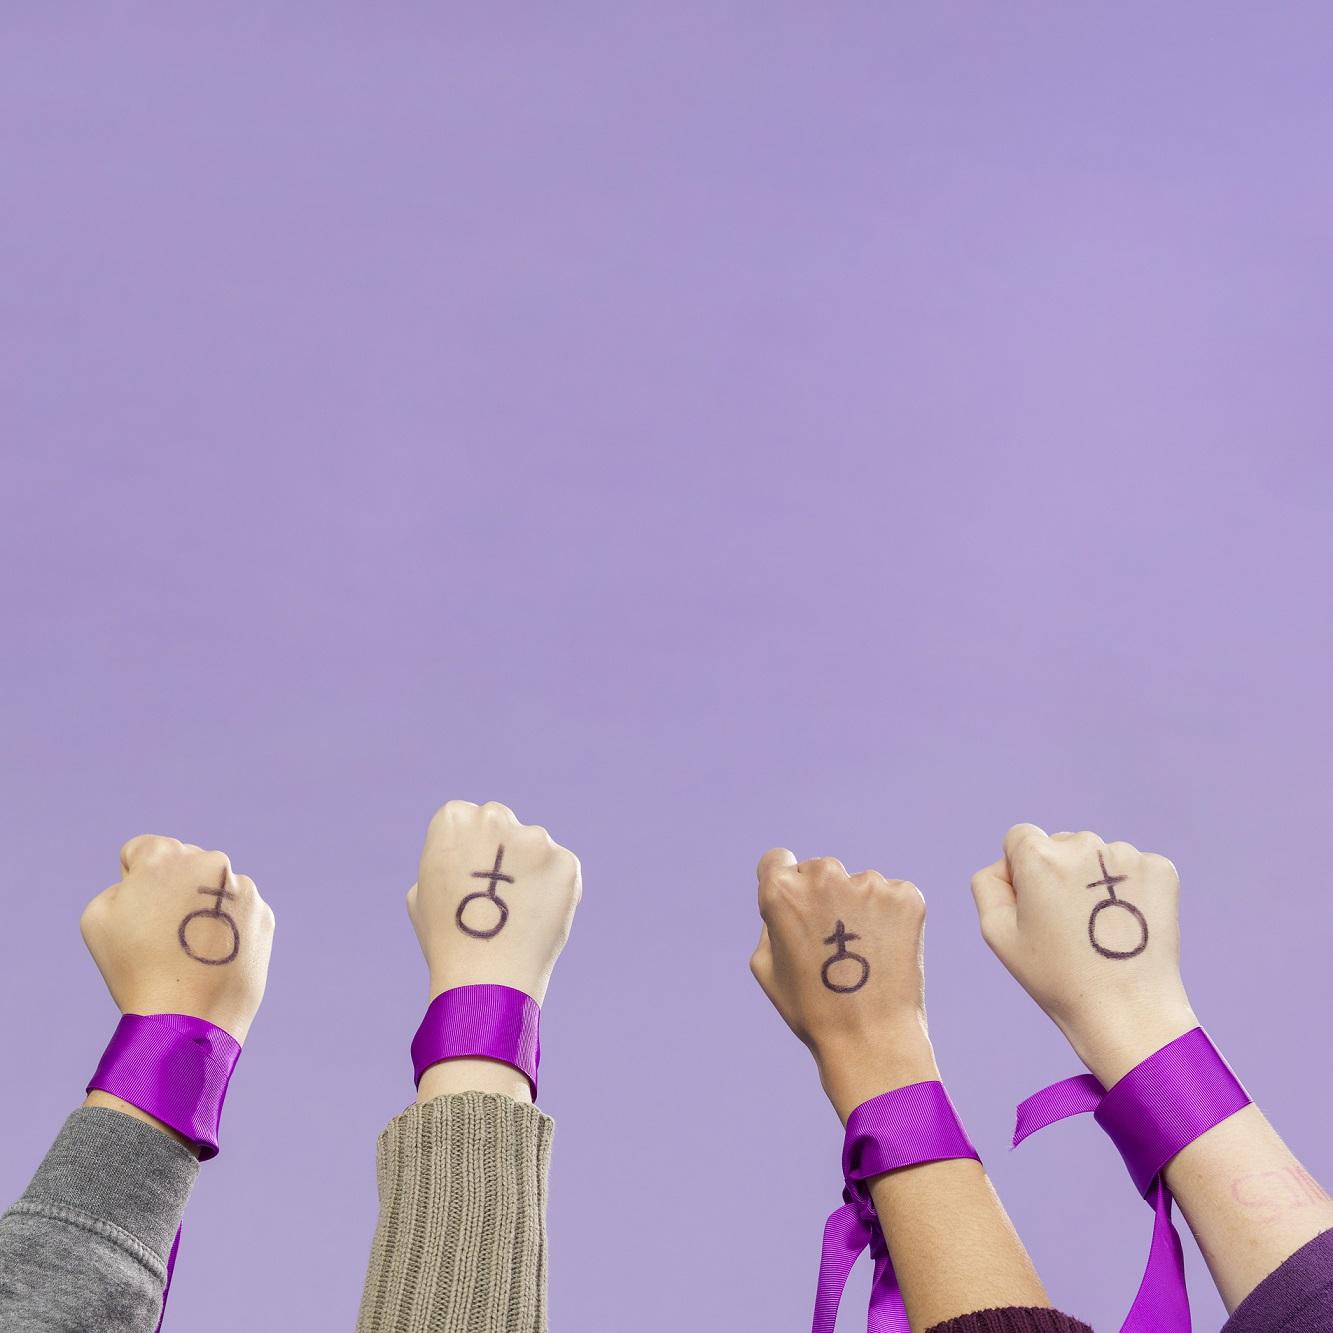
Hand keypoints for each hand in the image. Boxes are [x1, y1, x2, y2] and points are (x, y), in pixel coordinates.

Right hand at [80, 835, 274, 1043]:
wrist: (187, 1017)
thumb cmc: (134, 968)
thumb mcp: (98, 917)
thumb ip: (121, 884)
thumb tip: (149, 883)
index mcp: (166, 855)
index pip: (142, 850)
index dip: (132, 882)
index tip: (137, 913)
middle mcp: (211, 861)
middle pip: (183, 866)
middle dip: (172, 890)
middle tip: (163, 934)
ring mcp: (244, 888)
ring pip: (215, 889)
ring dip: (203, 908)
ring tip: (190, 951)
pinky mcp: (264, 915)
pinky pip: (239, 914)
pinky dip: (228, 928)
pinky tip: (214, 957)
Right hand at [409, 799, 580, 1005]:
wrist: (485, 978)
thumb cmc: (446, 939)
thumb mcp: (422, 891)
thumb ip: (445, 860)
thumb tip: (463, 856)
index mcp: (454, 818)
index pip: (466, 817)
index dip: (467, 850)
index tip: (468, 878)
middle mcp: (495, 817)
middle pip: (501, 822)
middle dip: (501, 849)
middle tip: (497, 893)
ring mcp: (534, 838)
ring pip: (534, 846)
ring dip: (529, 868)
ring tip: (517, 912)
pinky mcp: (566, 861)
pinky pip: (559, 869)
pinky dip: (553, 888)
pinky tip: (538, 916)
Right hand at [750, 849, 937, 1121]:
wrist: (871, 1039)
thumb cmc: (812, 1009)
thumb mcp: (766, 966)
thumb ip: (771, 920)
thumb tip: (787, 898)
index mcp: (782, 890)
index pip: (777, 860)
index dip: (785, 883)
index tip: (797, 907)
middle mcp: (824, 876)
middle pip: (819, 871)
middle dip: (824, 897)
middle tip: (833, 944)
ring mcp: (868, 883)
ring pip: (859, 885)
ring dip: (860, 908)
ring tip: (864, 956)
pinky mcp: (905, 896)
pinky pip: (892, 896)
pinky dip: (891, 918)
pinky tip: (886, 952)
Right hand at [970, 824, 1196, 1085]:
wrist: (1129, 1012)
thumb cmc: (1057, 977)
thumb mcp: (997, 934)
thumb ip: (988, 884)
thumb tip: (1007, 864)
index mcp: (1040, 856)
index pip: (1019, 837)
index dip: (1021, 872)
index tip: (1036, 907)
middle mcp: (1085, 845)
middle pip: (1061, 844)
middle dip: (1059, 874)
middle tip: (1069, 925)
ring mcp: (1127, 855)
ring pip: (1097, 856)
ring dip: (1094, 881)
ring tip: (1100, 929)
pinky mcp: (1161, 870)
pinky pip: (1131, 868)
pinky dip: (1127, 890)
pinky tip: (1125, 924)